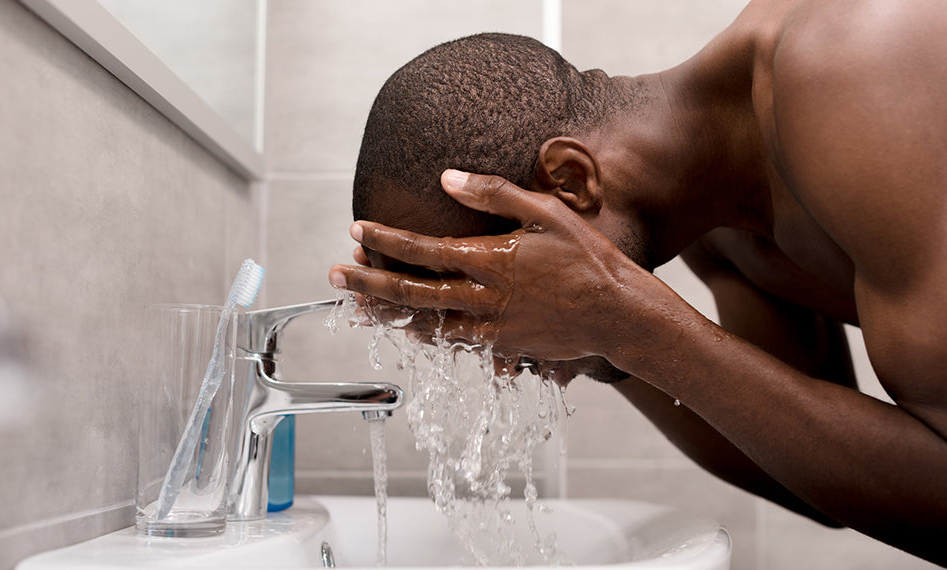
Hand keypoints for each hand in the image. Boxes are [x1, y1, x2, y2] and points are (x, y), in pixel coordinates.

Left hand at [328, 169, 666, 365]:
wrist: (620, 314)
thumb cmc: (587, 257)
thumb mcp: (546, 212)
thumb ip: (495, 194)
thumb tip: (449, 177)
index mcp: (491, 260)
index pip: (423, 250)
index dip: (385, 240)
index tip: (355, 230)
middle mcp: (484, 298)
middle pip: (414, 293)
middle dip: (370, 283)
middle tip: (335, 275)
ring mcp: (493, 328)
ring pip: (428, 325)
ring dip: (390, 315)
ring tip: (358, 308)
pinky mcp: (505, 348)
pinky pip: (457, 344)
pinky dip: (429, 338)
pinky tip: (410, 332)